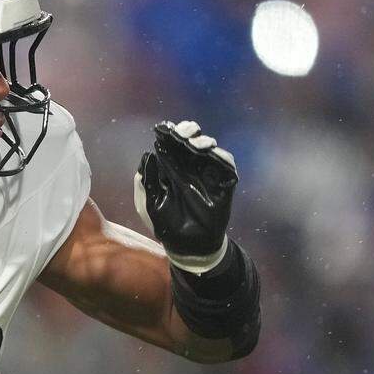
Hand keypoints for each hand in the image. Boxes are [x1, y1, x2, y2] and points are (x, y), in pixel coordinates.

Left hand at [134, 120, 238, 272]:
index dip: (169, 134)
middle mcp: (191, 167)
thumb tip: (147, 155)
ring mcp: (208, 174)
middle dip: (188, 131)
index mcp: (172, 168)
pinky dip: (221, 156)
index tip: (164, 128)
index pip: (173, 145)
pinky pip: (227, 165)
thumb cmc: (166, 224)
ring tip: (195, 144)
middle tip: (182, 134)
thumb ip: (146, 180)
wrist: (188, 246)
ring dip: (203, 142)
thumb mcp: (149, 203)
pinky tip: (211, 153)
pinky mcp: (224, 183)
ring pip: (210, 148)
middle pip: (192, 140)